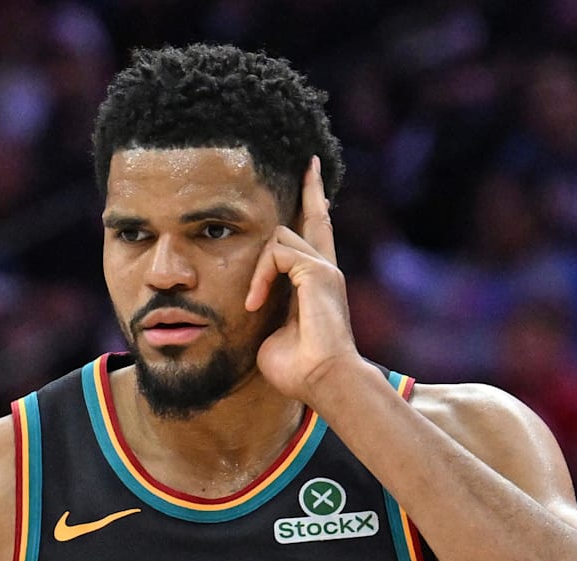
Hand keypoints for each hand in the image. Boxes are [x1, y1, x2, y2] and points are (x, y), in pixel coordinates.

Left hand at [245, 156, 359, 403]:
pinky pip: (276, 254)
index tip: (312, 185)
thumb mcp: (272, 334)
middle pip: (317, 218)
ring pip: (279, 239)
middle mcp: (326, 270)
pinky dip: (260, 277)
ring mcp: (325, 268)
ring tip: (253, 303)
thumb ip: (266, 312)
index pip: (314, 239)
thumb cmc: (298, 370)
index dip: (312, 210)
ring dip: (257, 270)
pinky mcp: (319, 271)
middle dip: (311, 190)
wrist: (324, 380)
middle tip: (310, 164)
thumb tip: (251, 309)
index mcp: (317, 284)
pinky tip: (255, 302)